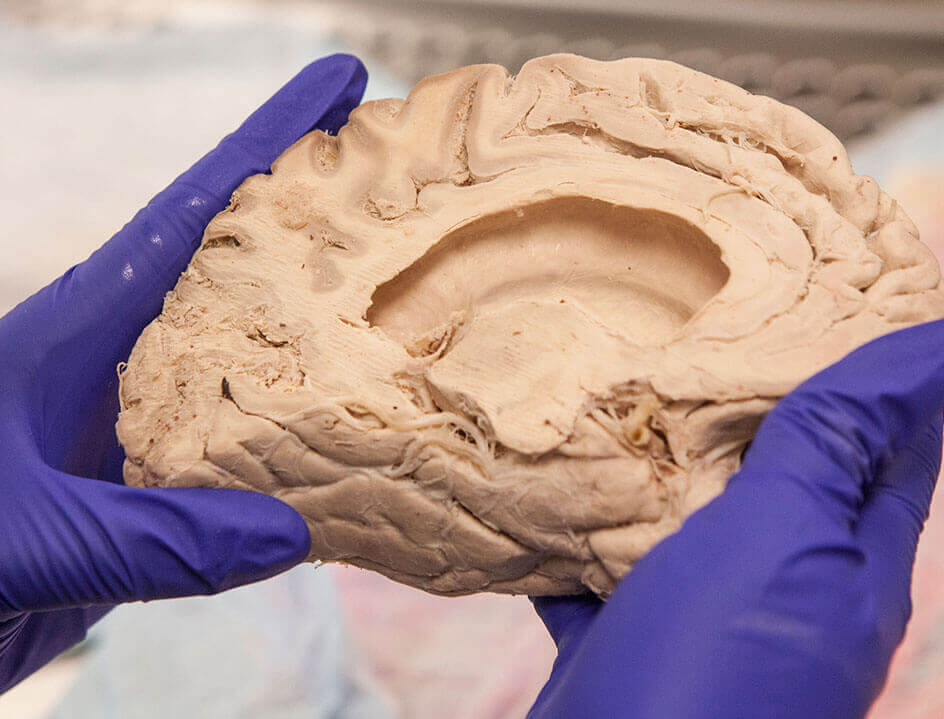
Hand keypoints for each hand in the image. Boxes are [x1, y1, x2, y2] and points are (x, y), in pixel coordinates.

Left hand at [0, 54, 366, 691]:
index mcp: (80, 332)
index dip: (265, 144)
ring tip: (403, 297)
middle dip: (313, 216)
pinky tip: (346, 444)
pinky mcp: (144, 485)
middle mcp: (120, 362)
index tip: (338, 82)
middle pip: (234, 266)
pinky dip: (295, 440)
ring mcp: (135, 420)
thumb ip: (153, 538)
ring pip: (248, 357)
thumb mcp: (30, 539)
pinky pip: (239, 451)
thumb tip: (293, 530)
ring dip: (319, 326)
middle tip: (401, 182)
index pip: (186, 218)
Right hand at [529, 315, 943, 718]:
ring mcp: (701, 622)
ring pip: (685, 517)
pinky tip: (547, 479)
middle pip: (777, 476)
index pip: (889, 447)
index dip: (878, 373)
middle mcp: (783, 595)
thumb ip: (846, 442)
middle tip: (703, 316)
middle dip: (747, 401)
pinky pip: (605, 563)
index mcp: (848, 566)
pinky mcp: (625, 640)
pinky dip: (582, 522)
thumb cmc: (715, 669)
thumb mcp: (789, 538)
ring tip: (617, 381)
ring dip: (657, 458)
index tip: (835, 291)